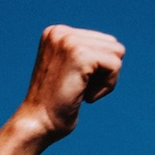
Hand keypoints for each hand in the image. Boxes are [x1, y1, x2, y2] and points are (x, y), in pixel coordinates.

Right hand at [18, 25, 125, 139]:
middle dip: (104, 72)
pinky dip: (107, 87)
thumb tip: (117, 47)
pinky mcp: (80, 55)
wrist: (37, 123)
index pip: (104, 41)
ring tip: (81, 91)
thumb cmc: (55, 103)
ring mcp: (69, 41)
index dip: (98, 69)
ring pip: (117, 54)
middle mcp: (60, 31)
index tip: (74, 82)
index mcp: (56, 32)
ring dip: (106, 80)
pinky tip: (85, 97)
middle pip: (113, 45)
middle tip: (79, 88)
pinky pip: (115, 66)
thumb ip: (86, 52)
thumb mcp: (68, 68)